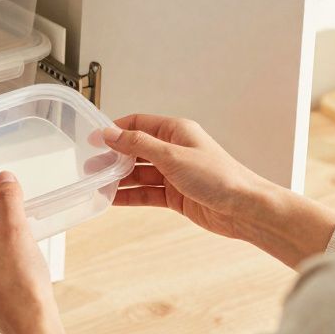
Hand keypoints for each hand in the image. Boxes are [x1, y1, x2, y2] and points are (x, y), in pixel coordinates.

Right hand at [98, 114, 334, 267]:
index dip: (114, 131)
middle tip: (89, 167)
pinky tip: (112, 199)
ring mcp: (173, 173)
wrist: (245, 209)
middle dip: (112, 158)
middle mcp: (173, 150)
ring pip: (138, 173)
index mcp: (175, 131)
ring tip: (96, 184)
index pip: (137, 124)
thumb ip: (139, 145)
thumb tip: (111, 133)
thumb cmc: (219, 177)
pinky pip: (145, 192)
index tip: (93, 140)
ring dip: (118, 179)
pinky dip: (129, 196)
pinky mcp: (174, 195)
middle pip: (134, 150)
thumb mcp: (173, 156)